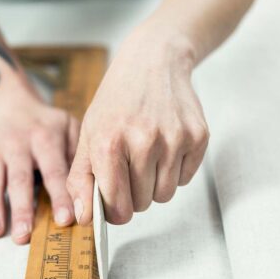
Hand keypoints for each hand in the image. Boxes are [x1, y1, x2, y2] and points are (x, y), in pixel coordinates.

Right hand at [0, 81, 79, 243]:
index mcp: (44, 138)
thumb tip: (87, 189)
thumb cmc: (45, 123)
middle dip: (22, 208)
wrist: (9, 102)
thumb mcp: (68, 126)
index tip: (65, 219)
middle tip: (24, 236)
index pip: (54, 171)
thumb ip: (76, 154)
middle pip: (20, 180)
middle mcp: (17, 144)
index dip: (59, 196)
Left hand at [66, 20, 208, 224]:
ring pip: (165, 195)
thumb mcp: (88, 132)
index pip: (116, 206)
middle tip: (129, 167)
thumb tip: (83, 218)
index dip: (113, 211)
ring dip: (154, 184)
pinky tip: (165, 144)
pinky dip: (175, 170)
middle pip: (141, 204)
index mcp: (109, 143)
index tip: (114, 203)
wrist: (153, 61)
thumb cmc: (118, 99)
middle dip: (133, 194)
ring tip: (146, 155)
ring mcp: (174, 139)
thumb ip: (81, 176)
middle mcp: (143, 141)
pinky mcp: (198, 137)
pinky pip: (185, 179)